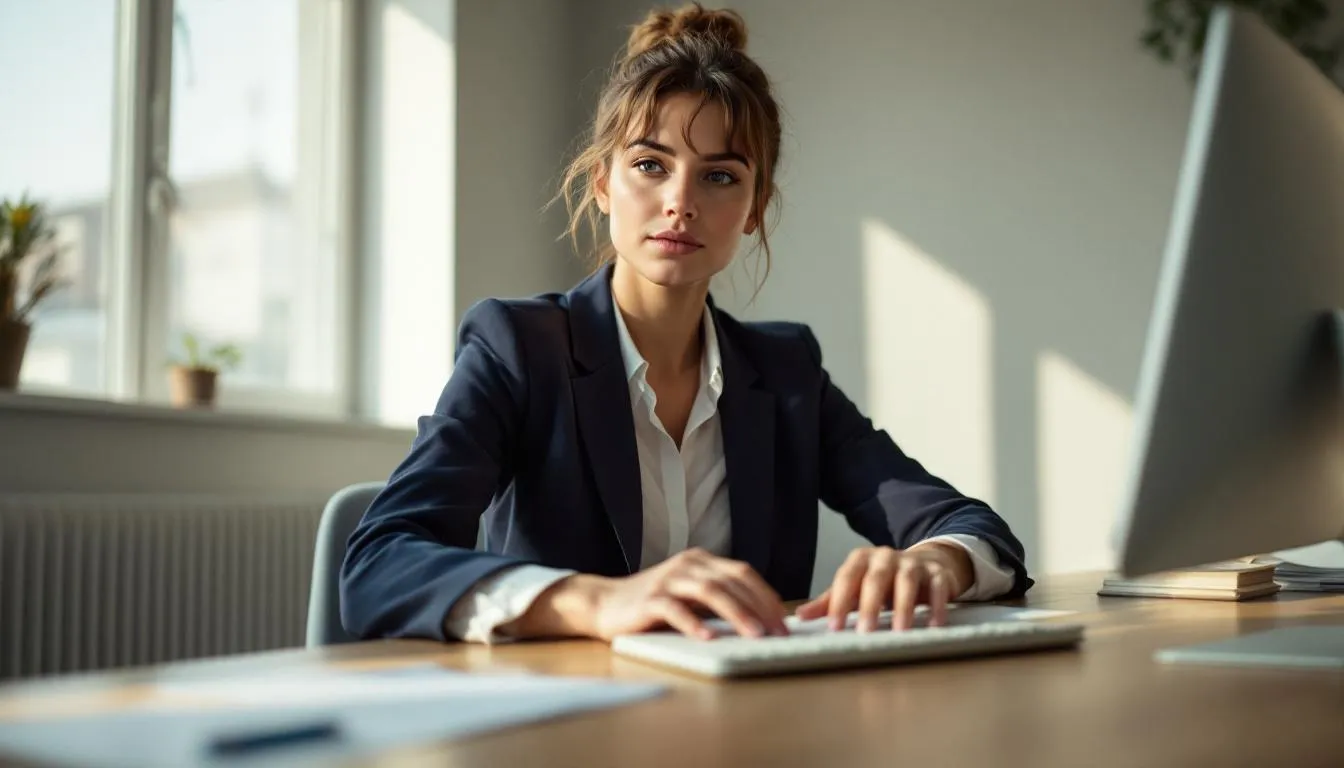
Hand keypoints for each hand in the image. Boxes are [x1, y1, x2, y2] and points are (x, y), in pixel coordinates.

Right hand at [508, 548, 788, 641]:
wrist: (604, 603)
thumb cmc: (652, 605)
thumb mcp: (690, 596)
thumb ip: (718, 601)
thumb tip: (761, 621)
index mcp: (702, 561)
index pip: (744, 573)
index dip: (767, 596)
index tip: (785, 621)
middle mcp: (688, 565)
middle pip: (733, 581)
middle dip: (761, 608)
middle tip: (779, 633)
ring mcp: (668, 579)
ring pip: (710, 591)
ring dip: (737, 613)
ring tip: (755, 635)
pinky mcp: (649, 599)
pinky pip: (676, 609)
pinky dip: (694, 623)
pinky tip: (708, 638)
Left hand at [795, 543, 973, 631]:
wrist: (924, 563)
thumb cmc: (882, 581)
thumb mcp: (855, 588)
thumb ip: (830, 602)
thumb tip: (800, 617)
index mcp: (861, 560)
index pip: (846, 579)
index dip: (839, 603)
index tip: (835, 628)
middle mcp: (885, 557)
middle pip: (875, 579)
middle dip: (870, 606)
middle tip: (866, 632)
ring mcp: (912, 563)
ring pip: (906, 581)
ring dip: (903, 606)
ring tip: (901, 631)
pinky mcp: (937, 572)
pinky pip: (937, 586)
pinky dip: (937, 605)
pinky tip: (934, 624)